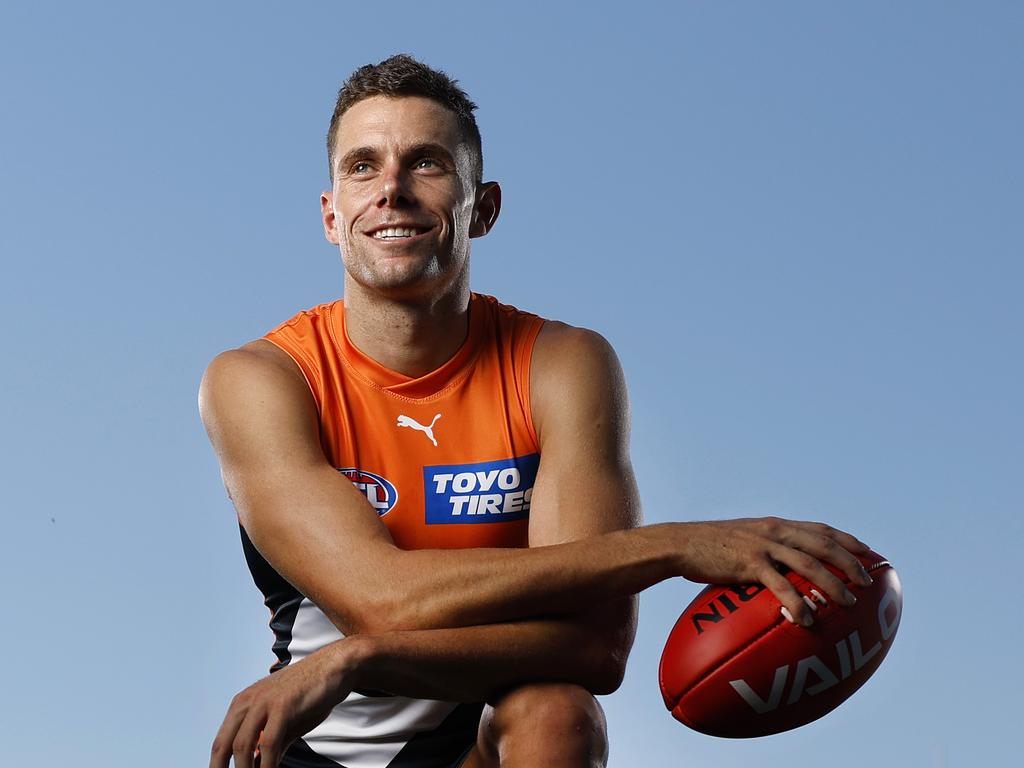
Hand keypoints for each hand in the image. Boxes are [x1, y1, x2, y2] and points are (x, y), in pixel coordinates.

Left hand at [209, 639, 359, 767]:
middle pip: (223, 746)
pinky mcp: (283, 705)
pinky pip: (269, 743)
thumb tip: (257, 766)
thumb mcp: (283, 723)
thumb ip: (268, 744)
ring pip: (242, 746)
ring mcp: (264, 702)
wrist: (334, 666)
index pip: (221, 743)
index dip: (218, 766)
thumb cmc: (309, 694)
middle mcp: (247, 702)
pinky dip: (267, 765)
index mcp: (242, 704)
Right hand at [675, 517, 873, 626]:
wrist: (682, 543)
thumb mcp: (744, 538)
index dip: (847, 539)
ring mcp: (763, 546)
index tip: (867, 552)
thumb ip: (765, 547)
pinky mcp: (749, 563)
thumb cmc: (710, 545)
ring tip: (848, 603)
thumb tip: (783, 569)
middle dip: (850, 563)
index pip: (820, 528)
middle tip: (867, 584)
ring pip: (809, 564)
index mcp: (776, 524)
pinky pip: (780, 585)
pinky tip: (806, 620)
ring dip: (833, 585)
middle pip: (823, 545)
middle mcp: (775, 531)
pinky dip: (796, 603)